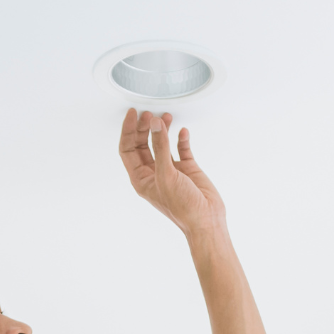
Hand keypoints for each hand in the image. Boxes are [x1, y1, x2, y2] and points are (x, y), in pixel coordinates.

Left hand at [118, 108, 226, 236]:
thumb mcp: (166, 175)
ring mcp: (170, 170)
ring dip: (162, 130)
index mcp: (141, 178)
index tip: (133, 114)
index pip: (128, 149)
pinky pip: (181, 149)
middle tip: (149, 113)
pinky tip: (182, 131)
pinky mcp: (186, 169)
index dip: (128, 131)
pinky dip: (181, 139)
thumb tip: (155, 125)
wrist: (206, 220)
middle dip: (144, 127)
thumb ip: (160, 148)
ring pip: (161, 144)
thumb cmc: (182, 208)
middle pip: (142, 144)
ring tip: (165, 117)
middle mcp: (153, 173)